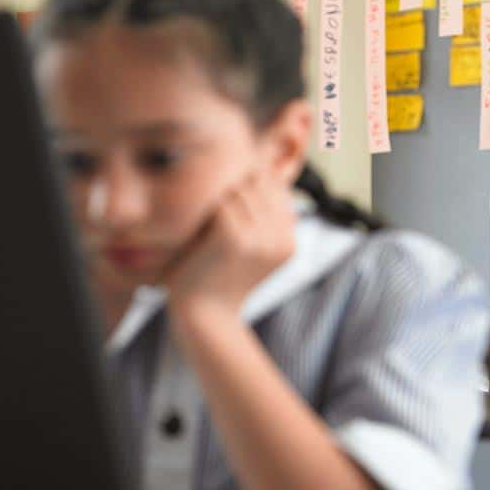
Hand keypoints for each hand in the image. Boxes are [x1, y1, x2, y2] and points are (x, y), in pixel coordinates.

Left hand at [163, 173, 295, 321]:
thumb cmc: (219, 279)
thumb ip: (261, 218)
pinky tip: (199, 230)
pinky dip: (206, 210)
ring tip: (204, 221)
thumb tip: (257, 172)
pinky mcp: (236, 238)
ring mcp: (261, 238)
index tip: (227, 201)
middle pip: (260, 184)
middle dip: (234, 186)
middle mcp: (282, 238)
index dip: (251, 183)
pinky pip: (222, 203)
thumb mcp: (252, 250)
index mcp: (290, 242)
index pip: (277, 188)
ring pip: (240, 189)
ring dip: (218, 197)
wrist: (204, 317)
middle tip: (211, 210)